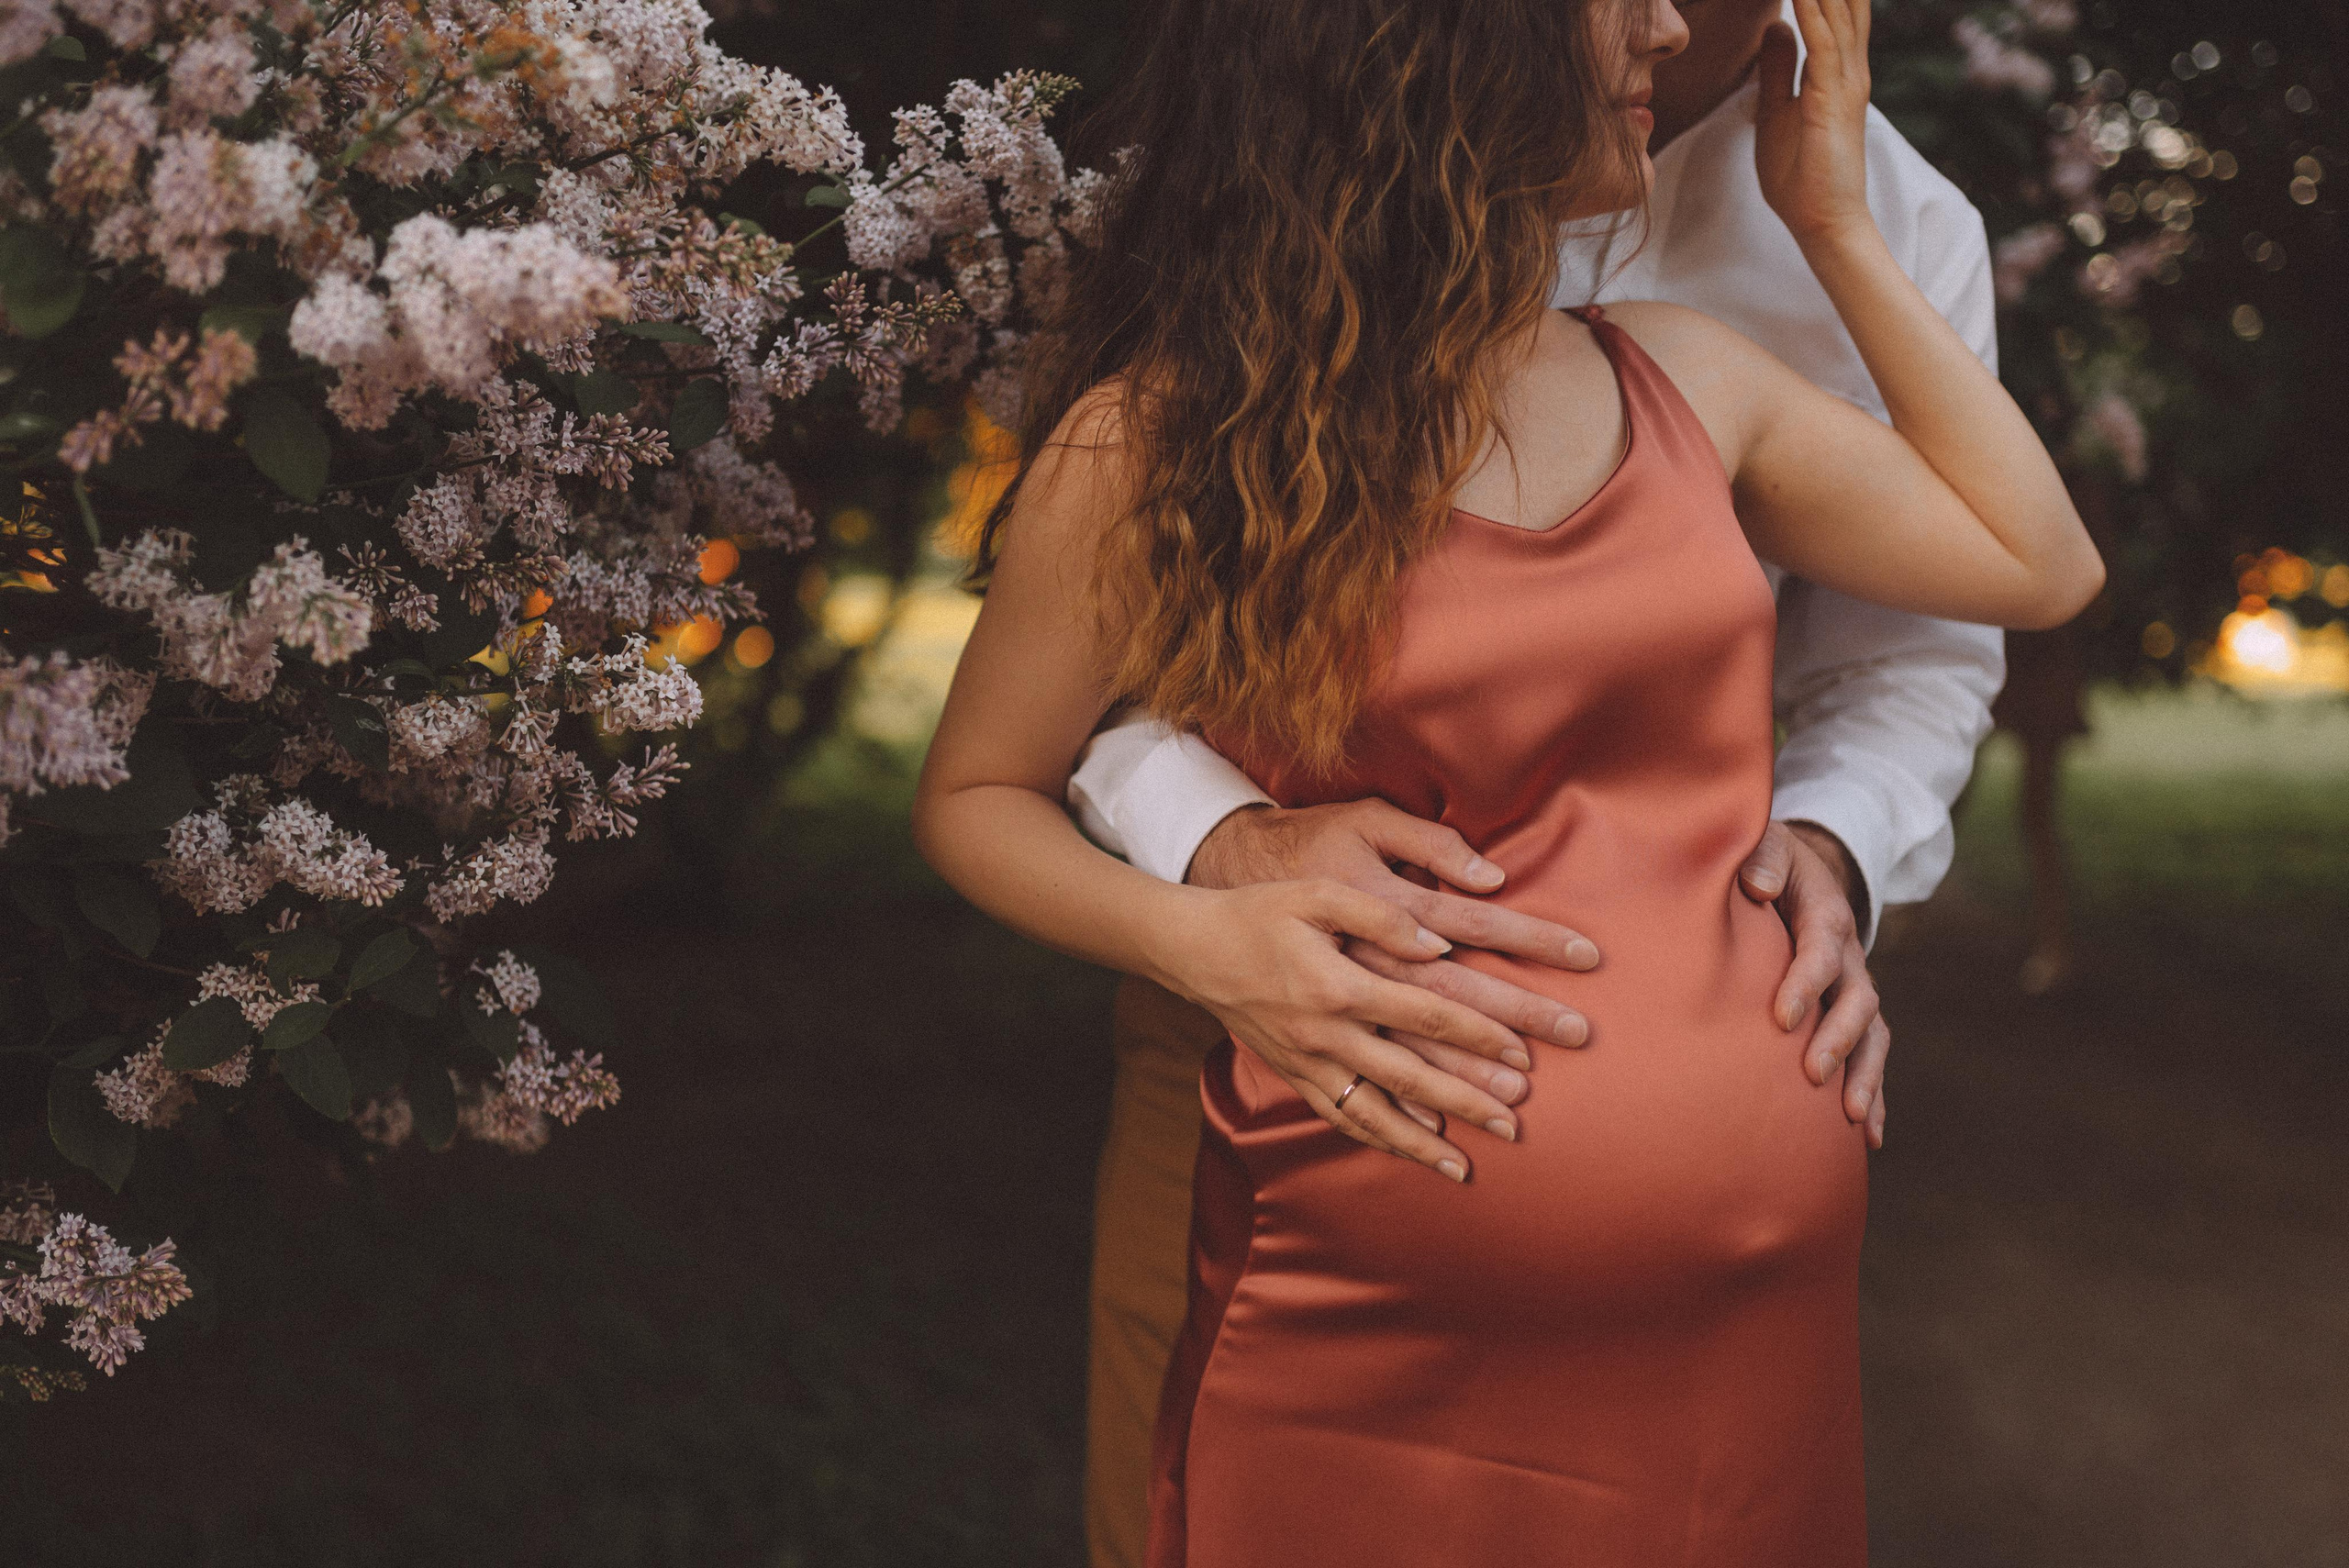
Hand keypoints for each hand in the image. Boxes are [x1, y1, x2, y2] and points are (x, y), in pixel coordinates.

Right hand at [1155, 879, 1547, 1181]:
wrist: (1194, 949)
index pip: (1427, 1014)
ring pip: (1375, 1112)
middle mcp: (1326, 1034)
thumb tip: (1440, 946)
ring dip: (1423, 1142)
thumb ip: (1381, 918)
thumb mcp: (1318, 894)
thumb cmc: (1259, 912)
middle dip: (1467, 1100)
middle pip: (1411, 1075)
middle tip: (1515, 1124)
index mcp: (1339, 985)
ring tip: (1467, 1164)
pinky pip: (1340, 1116)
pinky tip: (1411, 1152)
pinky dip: (1378, 1138)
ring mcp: (1308, 1062)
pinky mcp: (1294, 1075)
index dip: (1479, 1034)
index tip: (1522, 1052)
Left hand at [1737, 821, 1888, 1148]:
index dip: (1805, 983)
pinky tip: (1869, 1137)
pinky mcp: (1851, 1014)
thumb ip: (1761, 856)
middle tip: (1814, 1073)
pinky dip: (1874, 1094)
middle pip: (1857, 1001)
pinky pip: (1871, 1057)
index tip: (1781, 1017)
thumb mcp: (1764, 843)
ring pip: (1873, 1035)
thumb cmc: (1765, 862)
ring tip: (1853, 1117)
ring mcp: (1855, 989)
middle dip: (1839, 1039)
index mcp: (1825, 916)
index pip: (1820, 952)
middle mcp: (1850, 957)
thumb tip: (1758, 885)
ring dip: (1866, 1075)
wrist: (1799, 871)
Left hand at [1753, 0, 1873, 245]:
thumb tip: (1776, 28)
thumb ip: (1779, 69)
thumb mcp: (1776, 111)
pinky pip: (1822, 42)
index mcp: (1838, 70)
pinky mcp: (1831, 99)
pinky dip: (1811, 10)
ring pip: (1836, 11)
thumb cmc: (1802, 177)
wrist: (1823, 223)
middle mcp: (1849, 67)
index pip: (1834, 7)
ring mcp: (1845, 81)